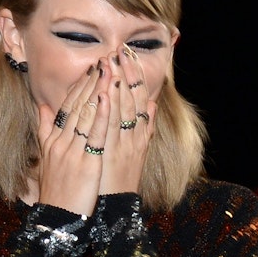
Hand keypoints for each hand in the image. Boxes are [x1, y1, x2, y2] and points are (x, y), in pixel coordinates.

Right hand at [34, 60, 108, 215]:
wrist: (58, 216)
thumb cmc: (56, 189)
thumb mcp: (46, 156)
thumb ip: (44, 129)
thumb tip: (41, 107)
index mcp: (53, 139)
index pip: (67, 105)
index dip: (80, 85)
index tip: (92, 67)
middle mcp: (61, 141)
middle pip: (77, 105)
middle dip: (92, 81)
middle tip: (105, 60)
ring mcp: (73, 151)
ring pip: (86, 114)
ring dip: (98, 90)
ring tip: (109, 69)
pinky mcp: (86, 163)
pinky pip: (94, 134)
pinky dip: (101, 114)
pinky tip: (107, 97)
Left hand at [97, 44, 158, 195]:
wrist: (115, 207)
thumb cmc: (120, 179)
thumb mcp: (138, 151)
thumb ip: (146, 128)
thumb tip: (151, 105)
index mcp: (140, 134)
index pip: (140, 98)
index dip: (135, 76)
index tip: (128, 55)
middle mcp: (135, 136)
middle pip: (133, 99)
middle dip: (127, 74)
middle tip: (121, 49)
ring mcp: (124, 144)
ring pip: (123, 109)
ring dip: (118, 84)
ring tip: (114, 61)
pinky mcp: (112, 154)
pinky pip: (110, 128)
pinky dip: (109, 110)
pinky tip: (106, 92)